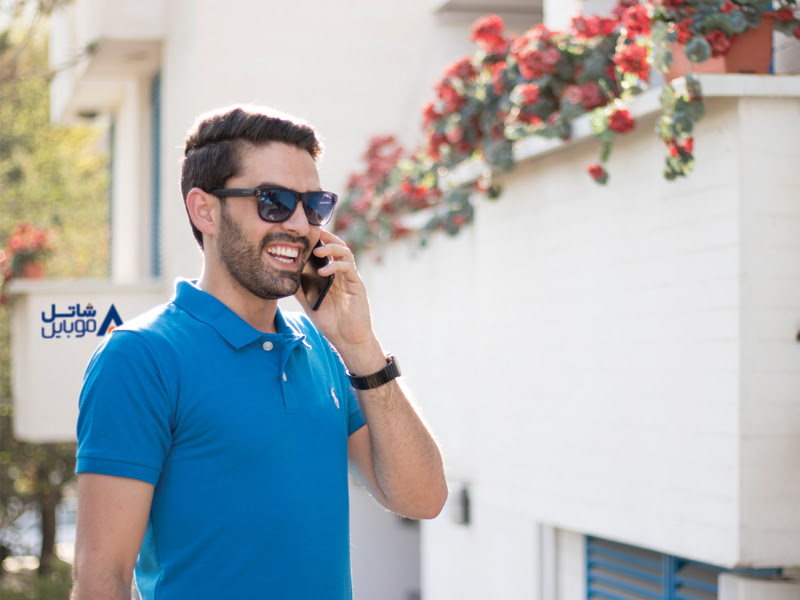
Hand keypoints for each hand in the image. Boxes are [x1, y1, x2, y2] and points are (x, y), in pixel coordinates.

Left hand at [294, 231, 384, 372]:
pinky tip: (324, 271)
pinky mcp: (357, 285)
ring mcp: (350, 278)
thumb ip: (300, 289)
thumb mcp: (310, 303)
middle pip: (337, 247)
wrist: (347, 339)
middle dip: (326, 237)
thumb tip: (285, 276)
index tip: (304, 233)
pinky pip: (348, 269)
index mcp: (331, 275)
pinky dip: (336, 266)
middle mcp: (342, 274)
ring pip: (345, 253)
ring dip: (331, 248)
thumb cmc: (330, 322)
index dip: (318, 240)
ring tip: (317, 250)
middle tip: (313, 232)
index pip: (326, 252)